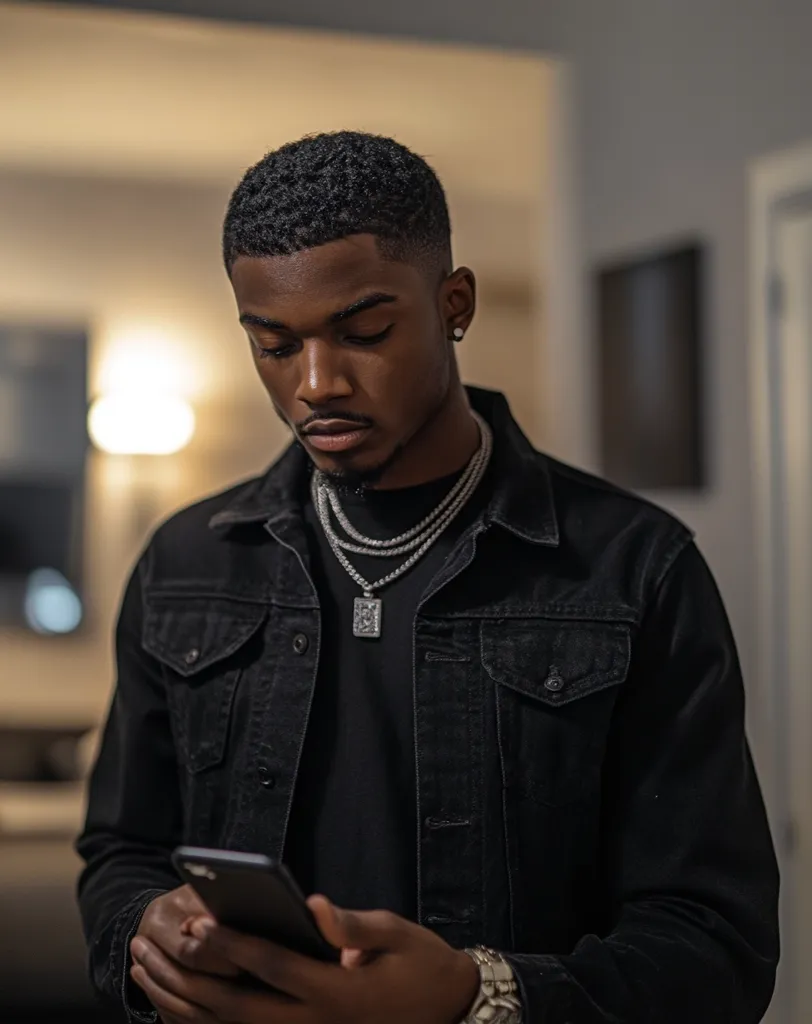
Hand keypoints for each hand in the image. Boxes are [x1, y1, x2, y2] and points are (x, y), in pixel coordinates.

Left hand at [130, 894, 479, 1023]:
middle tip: (147, 947)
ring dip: (181, 1004)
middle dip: (187, 978)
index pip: (272, 968)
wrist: (448, 1011)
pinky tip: (173, 1005)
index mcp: (336, 992)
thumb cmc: (421, 964)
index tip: (197, 922)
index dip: (233, 944)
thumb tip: (312, 905)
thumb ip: (352, 923)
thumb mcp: (396, 934)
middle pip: (235, 1007)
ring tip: (143, 972)